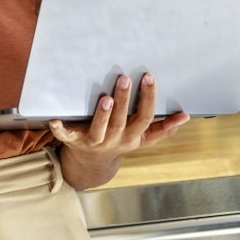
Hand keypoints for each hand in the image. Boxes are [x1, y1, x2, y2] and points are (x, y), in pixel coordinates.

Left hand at [49, 73, 188, 188]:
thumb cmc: (119, 141)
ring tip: (106, 97)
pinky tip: (54, 119)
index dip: (148, 98)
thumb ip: (162, 128)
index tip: (149, 77)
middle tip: (125, 79)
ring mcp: (94, 141)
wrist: (92, 163)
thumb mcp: (142, 137)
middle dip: (125, 100)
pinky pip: (66, 136)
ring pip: (100, 128)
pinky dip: (60, 128)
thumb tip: (185, 116)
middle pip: (122, 120)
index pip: (145, 117)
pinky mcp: (74, 141)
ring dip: (103, 114)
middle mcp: (115, 139)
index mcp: (133, 136)